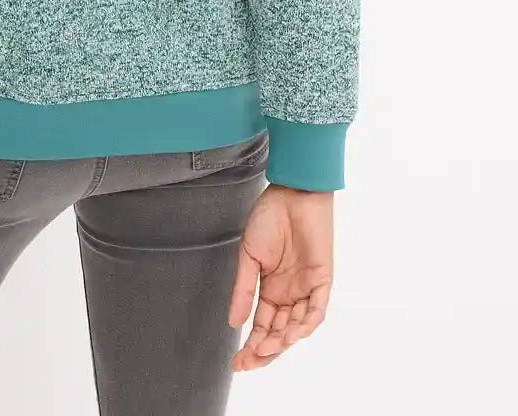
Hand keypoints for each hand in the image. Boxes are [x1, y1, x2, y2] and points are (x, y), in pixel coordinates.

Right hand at [228, 183, 333, 370]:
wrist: (292, 193)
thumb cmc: (270, 218)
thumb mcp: (249, 256)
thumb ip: (243, 289)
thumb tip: (234, 322)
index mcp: (271, 288)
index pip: (262, 326)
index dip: (251, 346)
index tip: (236, 362)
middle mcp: (289, 294)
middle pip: (279, 332)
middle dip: (264, 351)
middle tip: (248, 363)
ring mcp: (306, 288)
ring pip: (297, 326)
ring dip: (283, 340)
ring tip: (266, 349)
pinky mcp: (322, 280)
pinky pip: (316, 309)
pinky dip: (305, 323)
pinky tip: (291, 334)